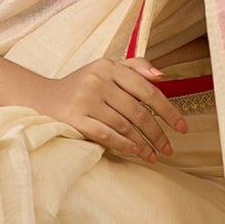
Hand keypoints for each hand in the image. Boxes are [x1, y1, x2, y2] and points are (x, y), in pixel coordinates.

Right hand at [40, 56, 188, 161]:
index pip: (147, 90)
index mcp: (109, 66)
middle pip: (139, 111)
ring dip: (144, 144)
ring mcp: (85, 98)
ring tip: (154, 156)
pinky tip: (135, 152)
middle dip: (157, 134)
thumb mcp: (106, 70)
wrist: (42, 98)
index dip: (168, 111)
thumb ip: (135, 68)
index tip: (182, 128)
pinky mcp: (74, 117)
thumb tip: (162, 76)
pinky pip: (106, 134)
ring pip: (125, 125)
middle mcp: (97, 80)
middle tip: (168, 149)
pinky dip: (124, 144)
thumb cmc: (82, 86)